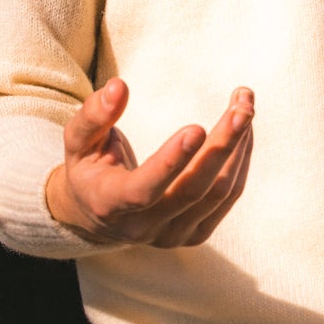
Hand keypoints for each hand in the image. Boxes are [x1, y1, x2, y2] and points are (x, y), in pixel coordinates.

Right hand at [44, 78, 253, 248]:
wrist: (98, 214)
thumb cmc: (89, 167)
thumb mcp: (78, 140)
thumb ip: (94, 115)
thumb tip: (119, 87)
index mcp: (109, 205)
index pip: (143, 190)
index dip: (171, 161)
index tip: (197, 127)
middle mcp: (144, 228)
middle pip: (193, 190)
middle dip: (223, 145)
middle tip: (243, 106)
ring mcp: (173, 235)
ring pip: (218, 193)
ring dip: (238, 148)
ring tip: (245, 105)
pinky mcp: (196, 234)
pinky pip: (227, 196)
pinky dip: (240, 161)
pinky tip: (244, 130)